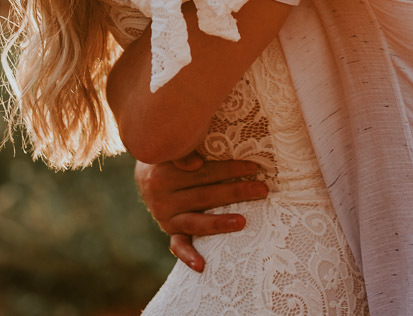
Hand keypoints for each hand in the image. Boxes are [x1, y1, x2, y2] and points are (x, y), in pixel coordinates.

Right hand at [135, 154, 267, 272]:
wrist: (147, 173)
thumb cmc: (172, 156)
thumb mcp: (173, 149)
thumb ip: (183, 153)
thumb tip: (196, 163)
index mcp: (165, 174)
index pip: (203, 173)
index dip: (230, 169)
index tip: (254, 167)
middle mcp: (163, 198)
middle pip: (205, 196)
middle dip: (235, 192)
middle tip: (261, 190)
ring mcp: (165, 217)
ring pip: (195, 222)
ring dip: (219, 223)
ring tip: (242, 222)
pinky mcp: (169, 231)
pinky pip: (178, 245)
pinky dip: (189, 256)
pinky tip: (202, 266)